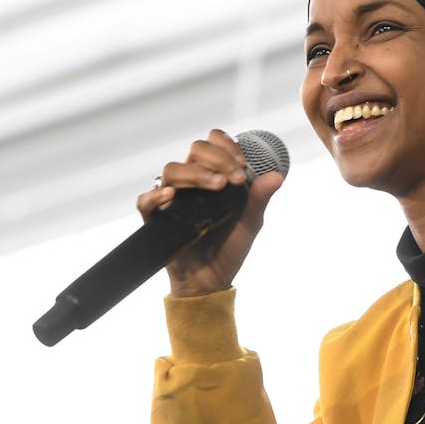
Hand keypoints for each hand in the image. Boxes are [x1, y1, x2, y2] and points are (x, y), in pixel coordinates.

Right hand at [135, 129, 284, 296]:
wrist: (212, 280)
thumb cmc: (229, 247)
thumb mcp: (250, 222)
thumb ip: (260, 198)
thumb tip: (278, 176)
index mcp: (213, 175)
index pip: (213, 143)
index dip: (227, 146)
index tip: (243, 165)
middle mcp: (191, 181)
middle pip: (195, 150)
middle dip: (218, 158)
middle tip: (236, 179)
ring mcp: (172, 198)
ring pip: (172, 170)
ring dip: (197, 174)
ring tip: (219, 186)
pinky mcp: (156, 218)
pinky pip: (146, 201)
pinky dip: (156, 196)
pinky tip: (172, 196)